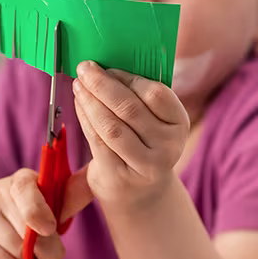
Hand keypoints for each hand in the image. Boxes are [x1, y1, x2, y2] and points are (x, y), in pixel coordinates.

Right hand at [0, 168, 94, 258]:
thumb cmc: (33, 222)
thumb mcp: (53, 207)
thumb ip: (73, 195)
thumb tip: (96, 177)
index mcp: (22, 180)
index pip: (24, 189)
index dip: (37, 210)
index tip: (49, 228)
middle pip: (27, 229)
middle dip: (45, 247)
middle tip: (46, 248)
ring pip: (18, 249)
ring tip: (23, 249)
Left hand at [72, 61, 189, 208]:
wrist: (140, 192)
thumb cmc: (143, 144)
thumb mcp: (152, 122)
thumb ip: (139, 97)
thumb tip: (107, 66)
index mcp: (179, 123)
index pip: (156, 94)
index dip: (129, 78)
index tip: (108, 67)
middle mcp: (168, 146)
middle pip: (130, 109)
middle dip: (103, 85)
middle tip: (84, 68)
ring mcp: (146, 165)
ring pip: (111, 126)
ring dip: (90, 101)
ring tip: (78, 85)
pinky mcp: (121, 176)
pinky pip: (98, 142)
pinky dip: (85, 120)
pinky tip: (79, 105)